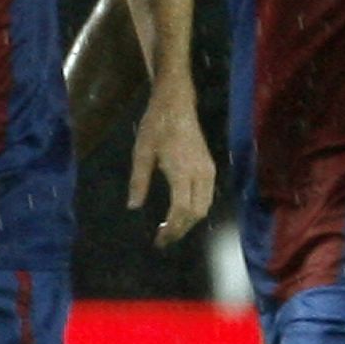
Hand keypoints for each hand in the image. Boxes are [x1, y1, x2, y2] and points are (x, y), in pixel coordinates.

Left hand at [127, 81, 215, 247]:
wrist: (177, 104)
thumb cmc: (156, 126)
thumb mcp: (141, 152)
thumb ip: (138, 181)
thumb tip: (133, 207)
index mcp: (182, 170)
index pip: (181, 210)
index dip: (171, 228)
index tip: (158, 240)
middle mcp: (200, 173)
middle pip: (196, 213)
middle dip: (181, 229)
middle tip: (163, 239)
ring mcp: (208, 170)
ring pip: (205, 206)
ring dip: (189, 221)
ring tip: (171, 228)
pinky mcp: (210, 167)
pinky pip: (207, 197)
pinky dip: (196, 209)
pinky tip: (181, 212)